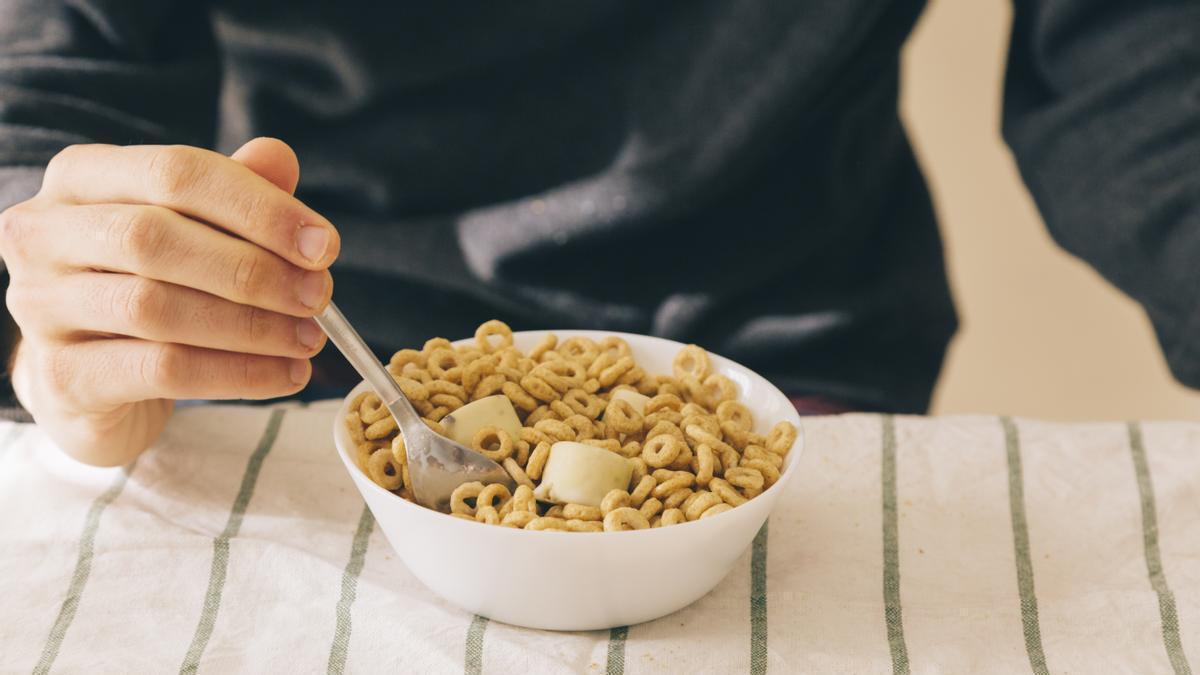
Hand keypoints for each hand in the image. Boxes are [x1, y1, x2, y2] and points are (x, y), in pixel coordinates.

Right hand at [0, 138, 338, 465]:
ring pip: (156, 308)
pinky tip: (283, 375)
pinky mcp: (61, 376)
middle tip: (320, 297)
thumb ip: (236, 191)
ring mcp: (41, 306)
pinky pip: (160, 370)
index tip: (325, 246)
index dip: (259, 208)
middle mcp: (45, 233)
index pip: (176, 172)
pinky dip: (235, 373)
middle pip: (157, 237)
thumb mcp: (195, 229)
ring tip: (309, 340)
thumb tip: (279, 158)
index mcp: (82, 177)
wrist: (92, 381)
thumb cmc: (150, 284)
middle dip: (255, 270)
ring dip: (251, 326)